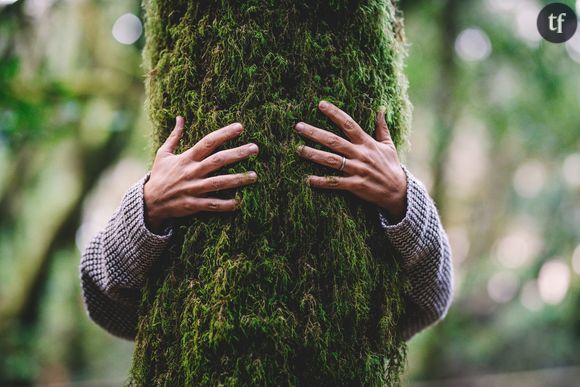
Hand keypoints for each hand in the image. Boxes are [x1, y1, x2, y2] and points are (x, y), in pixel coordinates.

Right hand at [143, 116, 258, 233]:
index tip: (240, 127)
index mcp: (186, 158)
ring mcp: (193, 189)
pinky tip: (239, 202)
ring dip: (237, 179)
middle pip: (218, 161)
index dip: (224, 134)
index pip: (208, 142)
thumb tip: (180, 117)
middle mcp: (192, 172)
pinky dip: (225, 204)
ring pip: (219, 183)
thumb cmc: (159, 175)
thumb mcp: (164, 154)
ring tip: (254, 175)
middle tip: (255, 148)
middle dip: (237, 154)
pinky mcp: (193, 204)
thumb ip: (174, 136)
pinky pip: (212, 204)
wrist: (149, 202)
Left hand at [294, 100, 406, 222]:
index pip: (349, 124)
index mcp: (367, 143)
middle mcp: (361, 155)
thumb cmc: (391, 166)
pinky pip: (336, 183)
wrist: (398, 191)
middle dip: (315, 133)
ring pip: (332, 161)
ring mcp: (358, 170)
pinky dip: (323, 181)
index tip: (321, 104)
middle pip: (334, 141)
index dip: (335, 113)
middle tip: (298, 127)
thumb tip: (381, 108)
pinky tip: (309, 179)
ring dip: (314, 155)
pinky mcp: (356, 186)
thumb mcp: (388, 145)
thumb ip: (382, 127)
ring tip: (298, 149)